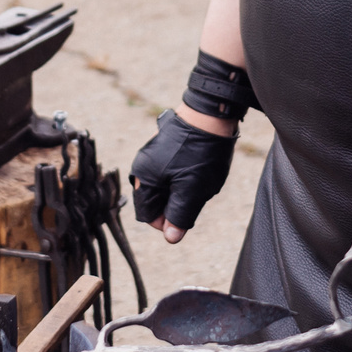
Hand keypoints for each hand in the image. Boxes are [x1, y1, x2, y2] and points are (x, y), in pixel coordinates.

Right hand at [130, 109, 235, 243]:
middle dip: (175, 204)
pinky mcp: (163, 147)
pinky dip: (184, 176)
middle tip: (196, 194)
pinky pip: (170, 172)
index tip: (186, 216)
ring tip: (199, 180)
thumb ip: (179, 216)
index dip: (166, 222)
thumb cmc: (200, 154)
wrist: (210, 115)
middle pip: (155, 201)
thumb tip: (170, 237)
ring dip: (181, 190)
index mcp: (143, 179)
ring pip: (165, 186)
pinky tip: (199, 168)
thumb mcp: (192, 191)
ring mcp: (152, 155)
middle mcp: (142, 167)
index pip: (146, 215)